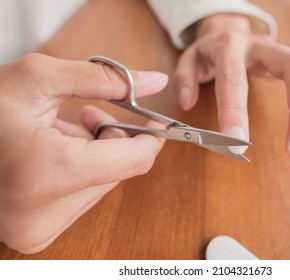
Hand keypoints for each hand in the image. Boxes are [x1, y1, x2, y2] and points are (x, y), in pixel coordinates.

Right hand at [0, 54, 167, 252]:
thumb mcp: (38, 80)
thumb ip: (103, 80)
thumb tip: (154, 83)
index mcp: (48, 174)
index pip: (134, 160)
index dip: (152, 138)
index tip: (156, 121)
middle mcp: (44, 214)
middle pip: (119, 172)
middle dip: (113, 140)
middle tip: (91, 114)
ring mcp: (39, 230)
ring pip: (102, 185)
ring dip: (95, 155)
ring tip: (62, 132)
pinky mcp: (36, 233)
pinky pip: (82, 197)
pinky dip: (80, 172)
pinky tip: (55, 153)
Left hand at [174, 14, 289, 161]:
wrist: (228, 31)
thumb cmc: (210, 53)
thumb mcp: (190, 61)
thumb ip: (185, 78)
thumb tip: (188, 101)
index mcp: (229, 48)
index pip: (234, 78)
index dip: (236, 110)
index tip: (239, 144)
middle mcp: (261, 44)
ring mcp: (284, 45)